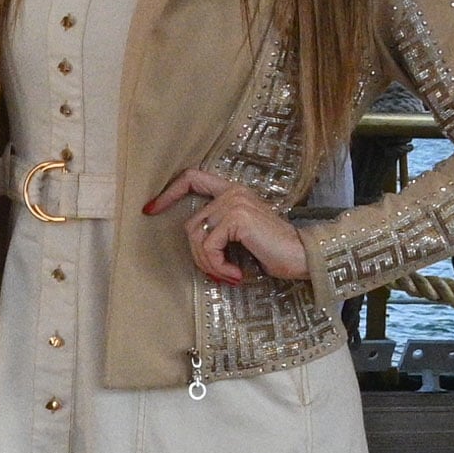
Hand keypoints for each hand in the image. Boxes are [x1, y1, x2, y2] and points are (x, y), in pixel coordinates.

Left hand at [145, 165, 308, 284]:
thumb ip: (219, 229)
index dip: (169, 192)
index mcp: (233, 192)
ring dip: (209, 264)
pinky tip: (237, 273)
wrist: (302, 257)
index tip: (150, 209)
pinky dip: (219, 266)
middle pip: (190, 225)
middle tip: (219, 273)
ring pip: (196, 238)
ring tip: (230, 274)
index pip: (192, 178)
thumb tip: (194, 245)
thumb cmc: (274, 252)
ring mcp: (234, 203)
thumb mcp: (240, 237)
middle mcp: (232, 192)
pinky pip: (208, 247)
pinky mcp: (237, 217)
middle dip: (199, 256)